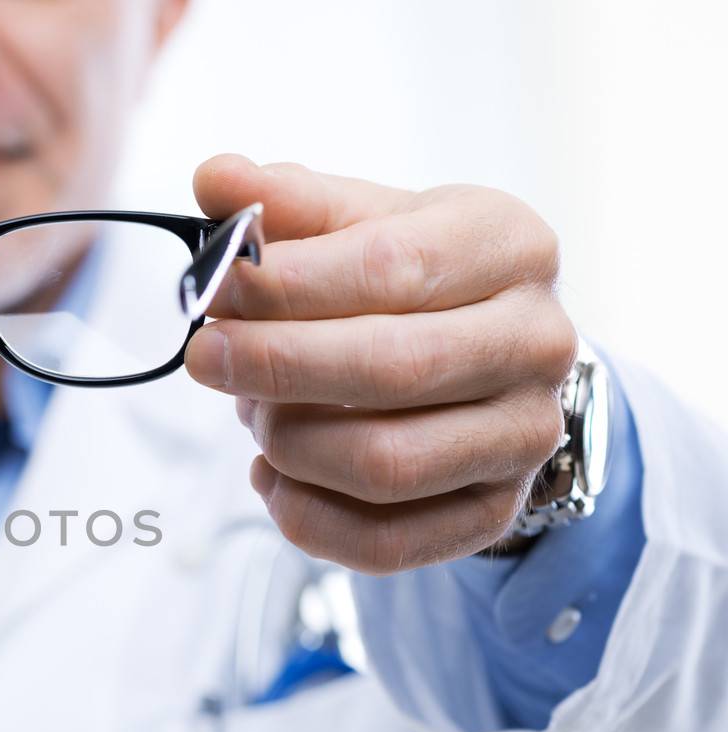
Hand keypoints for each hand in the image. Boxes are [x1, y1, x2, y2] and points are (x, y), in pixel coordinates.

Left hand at [185, 155, 576, 574]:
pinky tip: (271, 476)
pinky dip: (304, 516)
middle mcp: (537, 342)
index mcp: (509, 246)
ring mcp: (523, 436)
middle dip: (277, 366)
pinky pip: (383, 542)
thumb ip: (288, 203)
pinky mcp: (492, 514)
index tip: (211, 288)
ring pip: (385, 464)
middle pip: (391, 368)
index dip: (287, 284)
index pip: (390, 268)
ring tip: (252, 412)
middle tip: (203, 358)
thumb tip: (213, 179)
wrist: (492, 359)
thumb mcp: (366, 221)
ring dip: (289, 442)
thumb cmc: (414, 280)